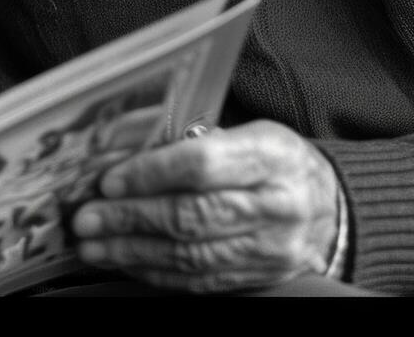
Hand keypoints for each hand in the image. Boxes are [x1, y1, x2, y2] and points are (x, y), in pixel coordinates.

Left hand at [69, 119, 340, 292]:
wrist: (328, 207)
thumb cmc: (272, 162)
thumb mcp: (244, 132)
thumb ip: (187, 138)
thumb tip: (116, 146)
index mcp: (272, 155)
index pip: (203, 164)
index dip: (150, 174)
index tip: (108, 180)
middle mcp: (278, 205)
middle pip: (193, 216)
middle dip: (129, 218)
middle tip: (85, 219)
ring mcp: (273, 249)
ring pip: (191, 256)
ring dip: (133, 252)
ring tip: (93, 246)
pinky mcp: (263, 278)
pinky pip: (201, 281)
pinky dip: (157, 272)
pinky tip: (127, 263)